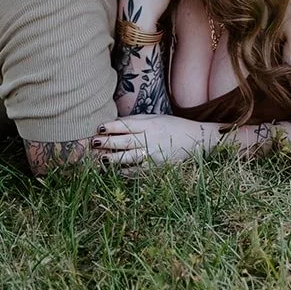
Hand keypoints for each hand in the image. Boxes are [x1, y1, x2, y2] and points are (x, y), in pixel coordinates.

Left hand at [92, 114, 212, 167]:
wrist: (196, 140)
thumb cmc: (172, 126)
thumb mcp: (155, 118)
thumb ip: (136, 121)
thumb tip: (114, 124)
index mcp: (150, 124)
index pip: (127, 125)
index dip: (112, 126)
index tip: (99, 127)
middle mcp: (151, 139)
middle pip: (125, 141)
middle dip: (109, 142)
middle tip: (94, 142)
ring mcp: (154, 155)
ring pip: (130, 158)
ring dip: (114, 159)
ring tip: (101, 159)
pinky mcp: (156, 169)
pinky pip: (137, 171)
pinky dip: (125, 172)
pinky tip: (115, 171)